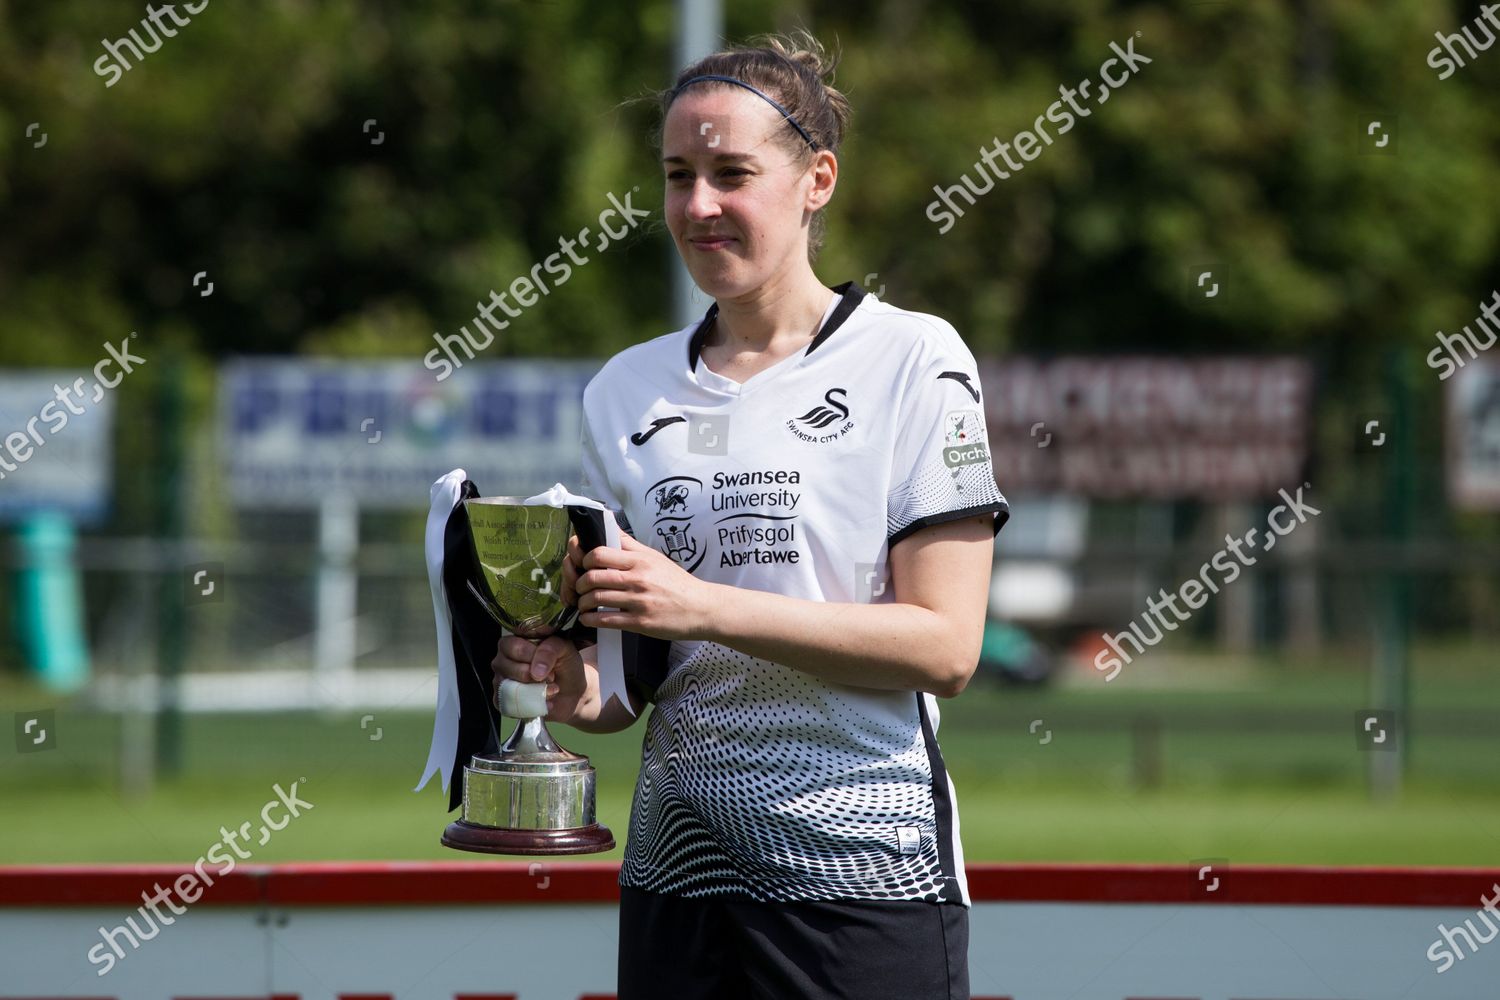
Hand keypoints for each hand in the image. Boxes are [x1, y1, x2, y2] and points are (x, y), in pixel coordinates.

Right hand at [490, 631, 585, 723]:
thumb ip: (550, 650)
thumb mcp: (564, 649)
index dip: (531, 656)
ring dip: (535, 691)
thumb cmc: (565, 666)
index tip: (550, 664)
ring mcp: (501, 682)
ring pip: (509, 687)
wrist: (573, 692)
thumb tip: (535, 671)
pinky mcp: (504, 702)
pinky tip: (545, 702)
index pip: (512, 646)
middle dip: (534, 675)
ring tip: (551, 689)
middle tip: (551, 677)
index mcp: (514, 642)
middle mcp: (503, 661)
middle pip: (507, 667)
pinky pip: (509, 705)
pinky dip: (531, 706)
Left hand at [574, 532, 712, 640]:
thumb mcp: (655, 557)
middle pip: (594, 576)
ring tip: (583, 604)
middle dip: (579, 583)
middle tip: (579, 587)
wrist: (702, 607)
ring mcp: (639, 601)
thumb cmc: (677, 583)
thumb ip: (630, 545)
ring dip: (583, 602)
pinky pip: (606, 620)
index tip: (584, 566)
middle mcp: (638, 578)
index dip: (585, 560)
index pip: (600, 553)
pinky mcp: (640, 622)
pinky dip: (591, 619)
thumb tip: (608, 527)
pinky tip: (589, 618)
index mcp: (640, 560)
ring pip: (597, 598)